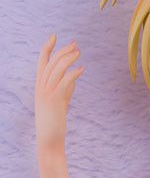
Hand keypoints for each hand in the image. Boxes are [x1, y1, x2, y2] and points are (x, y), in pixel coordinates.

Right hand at [35, 34, 83, 152]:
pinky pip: (64, 82)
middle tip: (75, 44)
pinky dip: (73, 74)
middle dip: (62, 51)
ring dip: (68, 59)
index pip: (41, 63)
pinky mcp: (55, 101)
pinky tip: (81, 69)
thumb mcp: (60, 103)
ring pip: (56, 70)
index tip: (54, 36)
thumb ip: (65, 89)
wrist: (49, 141)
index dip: (47, 48)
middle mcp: (40, 88)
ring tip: (79, 52)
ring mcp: (46, 94)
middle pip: (50, 63)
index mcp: (39, 87)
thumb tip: (73, 78)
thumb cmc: (55, 123)